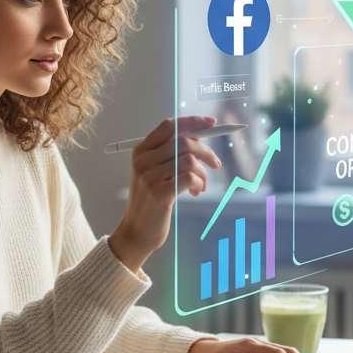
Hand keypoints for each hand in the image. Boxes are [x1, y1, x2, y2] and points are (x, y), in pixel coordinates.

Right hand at [108, 116, 220, 273]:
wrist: (137, 231)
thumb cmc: (151, 200)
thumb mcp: (156, 172)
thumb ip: (172, 153)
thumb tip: (199, 135)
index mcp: (141, 151)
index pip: (169, 126)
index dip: (192, 121)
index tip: (212, 123)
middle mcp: (143, 161)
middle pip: (184, 141)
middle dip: (206, 151)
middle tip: (215, 164)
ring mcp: (149, 177)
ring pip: (190, 160)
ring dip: (203, 173)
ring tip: (202, 186)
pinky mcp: (160, 194)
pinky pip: (191, 178)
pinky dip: (200, 184)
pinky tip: (196, 192)